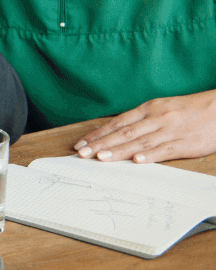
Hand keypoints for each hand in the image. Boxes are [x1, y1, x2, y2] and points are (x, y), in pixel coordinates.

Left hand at [74, 90, 215, 162]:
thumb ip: (141, 120)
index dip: (98, 133)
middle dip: (101, 143)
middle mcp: (157, 118)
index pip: (117, 122)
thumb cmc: (188, 110)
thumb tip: (116, 133)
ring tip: (101, 157)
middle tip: (83, 153)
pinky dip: (150, 156)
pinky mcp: (186, 144)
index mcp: (149, 108)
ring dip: (119, 151)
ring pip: (140, 142)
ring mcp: (171, 131)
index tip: (81, 144)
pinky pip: (165, 150)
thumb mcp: (162, 108)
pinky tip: (136, 161)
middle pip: (124, 133)